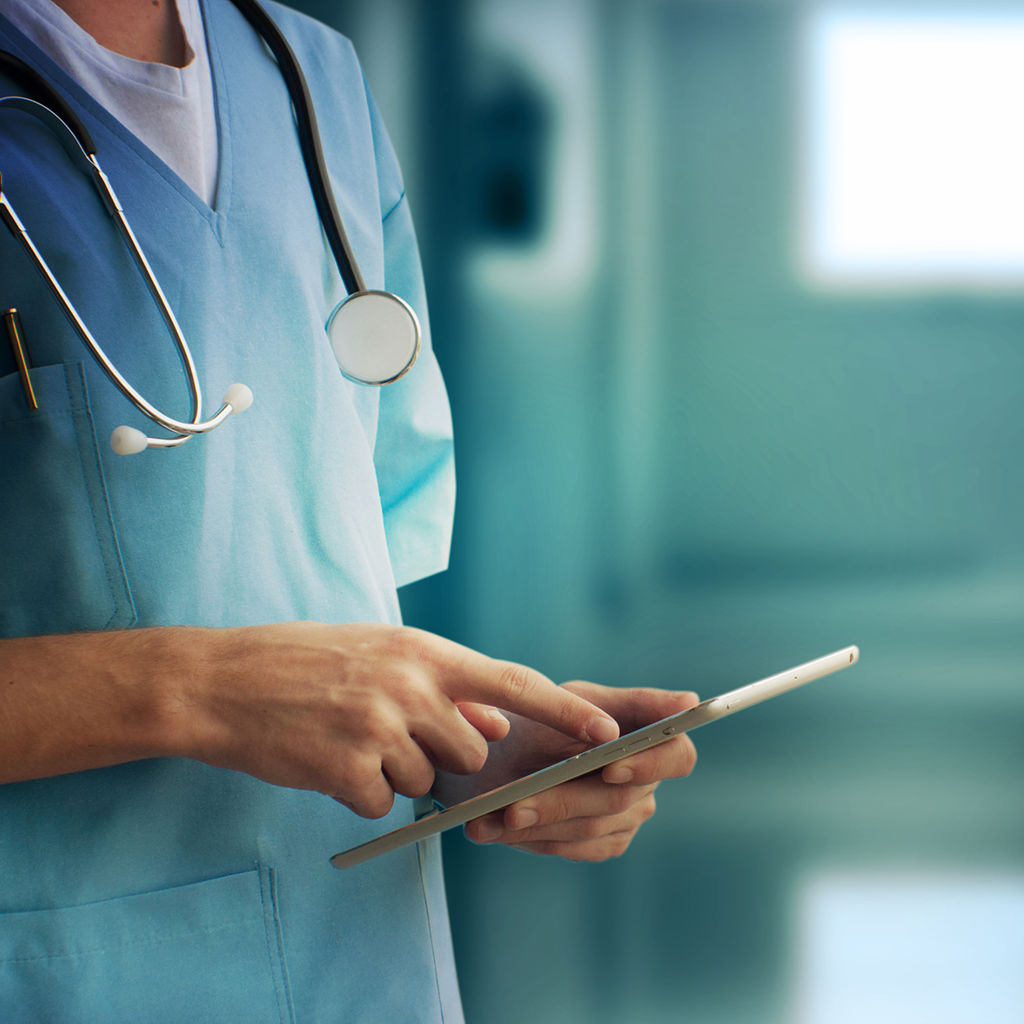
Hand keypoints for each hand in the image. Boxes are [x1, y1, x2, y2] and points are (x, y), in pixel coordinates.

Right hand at [169, 622, 620, 818]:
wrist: (222, 682)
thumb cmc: (303, 662)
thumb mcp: (378, 653)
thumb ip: (439, 684)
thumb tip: (494, 723)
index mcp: (421, 651)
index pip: (512, 683)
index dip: (563, 711)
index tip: (606, 731)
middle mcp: (408, 685)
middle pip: (471, 749)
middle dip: (446, 755)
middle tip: (394, 735)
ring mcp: (377, 727)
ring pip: (424, 779)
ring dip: (394, 772)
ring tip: (348, 737)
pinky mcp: (346, 768)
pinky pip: (380, 801)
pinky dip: (359, 793)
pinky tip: (326, 760)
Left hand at [449, 681, 698, 860]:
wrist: (501, 749)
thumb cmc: (543, 713)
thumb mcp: (574, 697)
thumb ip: (627, 702)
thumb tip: (688, 701)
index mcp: (650, 737)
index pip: (678, 755)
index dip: (649, 764)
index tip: (611, 766)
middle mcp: (646, 780)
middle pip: (618, 798)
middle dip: (563, 800)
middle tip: (516, 805)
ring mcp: (627, 814)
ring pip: (589, 828)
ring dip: (537, 822)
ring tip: (492, 817)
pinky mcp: (602, 841)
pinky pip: (572, 847)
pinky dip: (530, 837)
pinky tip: (491, 829)